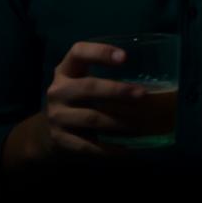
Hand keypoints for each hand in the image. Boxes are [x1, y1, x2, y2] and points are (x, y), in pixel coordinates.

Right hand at [41, 41, 148, 157]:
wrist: (47, 133)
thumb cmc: (78, 102)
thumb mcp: (82, 84)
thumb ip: (105, 80)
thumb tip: (154, 90)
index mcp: (66, 70)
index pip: (78, 52)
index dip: (100, 52)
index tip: (125, 57)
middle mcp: (58, 91)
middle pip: (88, 87)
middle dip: (117, 91)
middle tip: (142, 95)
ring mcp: (57, 116)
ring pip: (92, 118)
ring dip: (119, 122)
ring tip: (140, 126)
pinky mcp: (60, 140)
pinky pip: (89, 146)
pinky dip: (111, 149)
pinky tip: (128, 150)